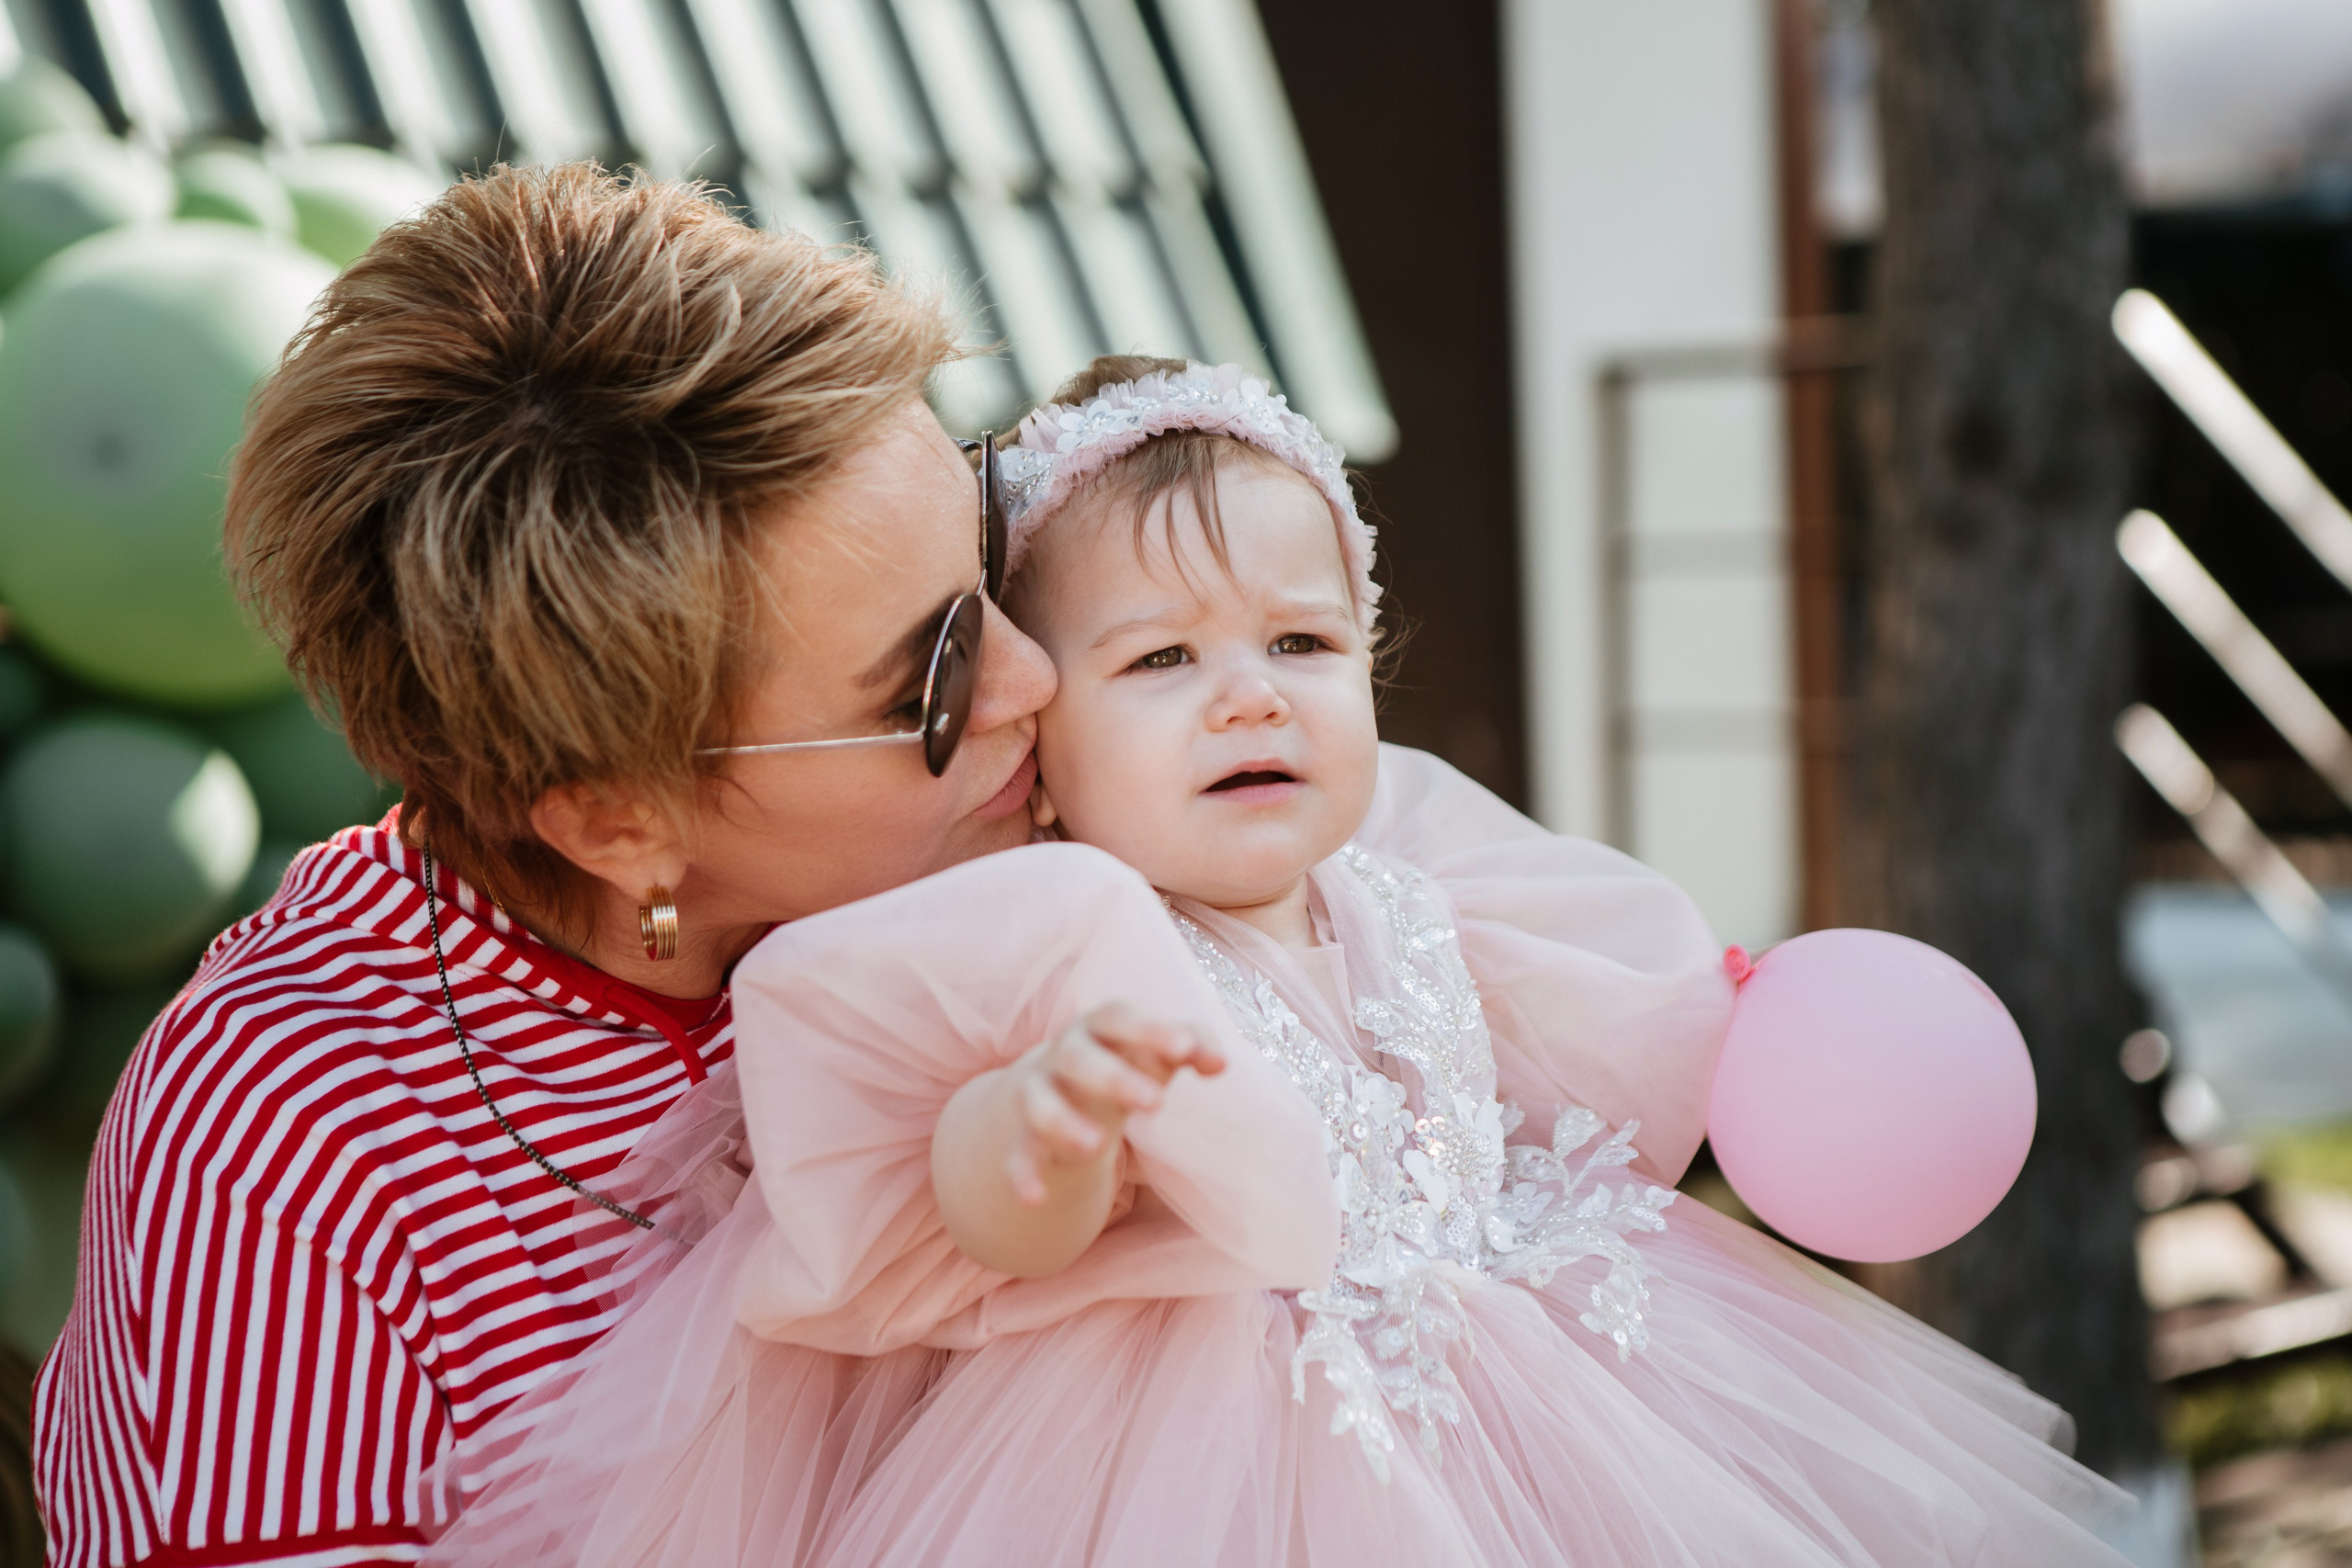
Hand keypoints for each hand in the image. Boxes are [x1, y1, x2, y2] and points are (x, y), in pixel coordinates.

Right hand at [1004, 1003, 1224, 1205]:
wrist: (1060, 1087)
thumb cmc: (1124, 1060)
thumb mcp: (1157, 1051)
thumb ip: (1193, 1046)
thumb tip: (1221, 1064)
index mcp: (1099, 1028)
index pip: (1118, 1017)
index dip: (1149, 1029)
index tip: (1184, 1049)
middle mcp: (1062, 1056)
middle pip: (1077, 1058)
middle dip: (1112, 1077)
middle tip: (1157, 1104)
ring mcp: (1038, 1095)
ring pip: (1038, 1103)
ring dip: (1062, 1121)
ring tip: (1097, 1147)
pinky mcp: (1024, 1137)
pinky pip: (1017, 1155)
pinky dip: (1022, 1175)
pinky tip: (1035, 1200)